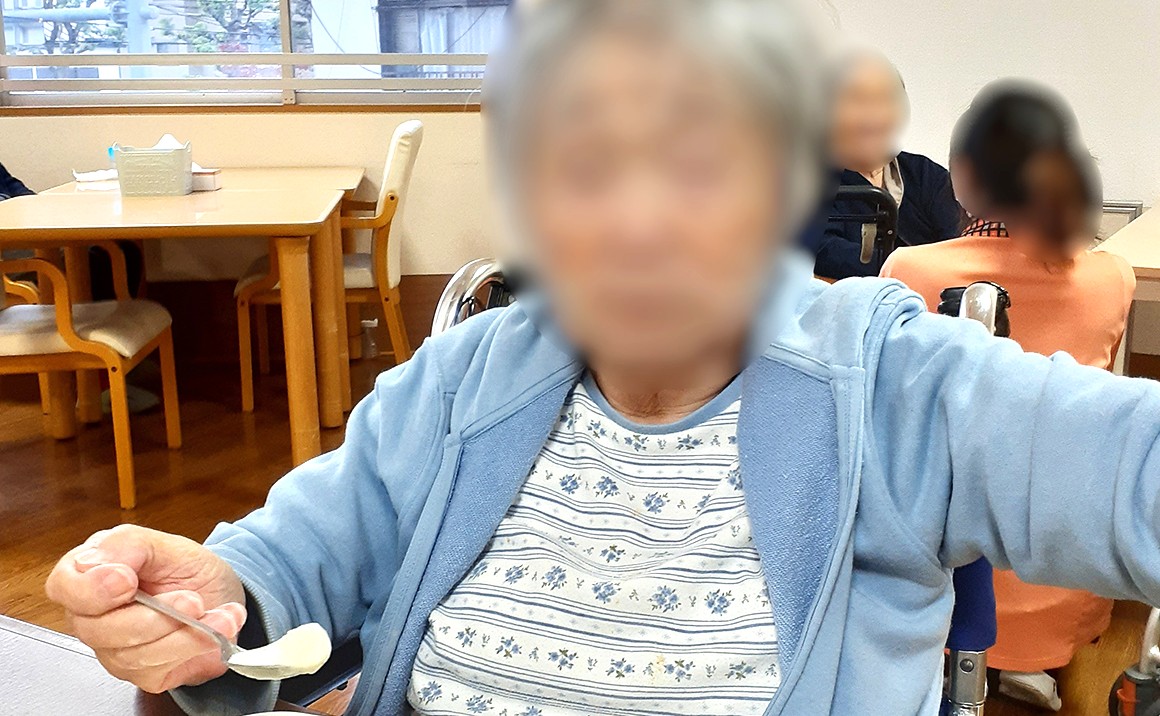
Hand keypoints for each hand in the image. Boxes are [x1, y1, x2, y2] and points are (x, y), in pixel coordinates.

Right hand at [45, 524, 246, 692]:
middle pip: (99, 630)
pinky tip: (218, 627)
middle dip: (154, 616)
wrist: (219, 593)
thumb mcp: (164, 543)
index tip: (128, 581)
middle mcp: (94, 617)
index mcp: (89, 575)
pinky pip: (160, 669)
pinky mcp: (142, 673)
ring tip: (216, 613)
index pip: (63, 587)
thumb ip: (127, 545)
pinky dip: (197, 647)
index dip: (92, 589)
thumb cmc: (185, 568)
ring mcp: (114, 649)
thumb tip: (95, 561)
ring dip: (185, 633)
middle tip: (192, 600)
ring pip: (134, 655)